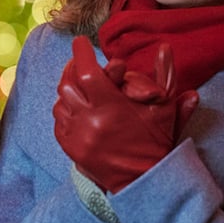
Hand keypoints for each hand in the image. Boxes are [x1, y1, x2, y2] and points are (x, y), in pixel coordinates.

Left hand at [53, 36, 198, 192]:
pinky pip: (59, 121)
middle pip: (68, 85)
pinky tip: (75, 105)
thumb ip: (164, 74)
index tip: (80, 42)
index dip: (81, 53)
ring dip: (68, 90)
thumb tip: (163, 47)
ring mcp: (77, 136)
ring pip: (60, 102)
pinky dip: (65, 110)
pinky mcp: (71, 148)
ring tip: (76, 82)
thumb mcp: (163, 107)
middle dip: (72, 69)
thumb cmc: (156, 141)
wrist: (144, 179)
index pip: (87, 72)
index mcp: (112, 108)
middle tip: (78, 61)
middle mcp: (90, 121)